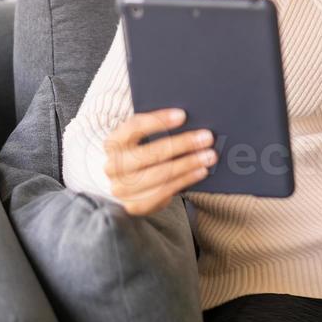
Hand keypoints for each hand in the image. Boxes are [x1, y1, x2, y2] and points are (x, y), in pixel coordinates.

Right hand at [103, 109, 218, 215]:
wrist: (126, 183)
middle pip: (151, 153)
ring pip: (160, 174)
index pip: (134, 127)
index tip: (183, 115)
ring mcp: (121, 188)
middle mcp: (112, 166)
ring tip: (208, 156)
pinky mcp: (134, 205)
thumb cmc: (141, 152)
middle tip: (206, 137)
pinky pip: (163, 192)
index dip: (159, 120)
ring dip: (188, 164)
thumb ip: (159, 130)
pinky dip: (185, 180)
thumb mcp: (142, 138)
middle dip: (182, 144)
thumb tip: (191, 121)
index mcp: (113, 142)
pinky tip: (200, 171)